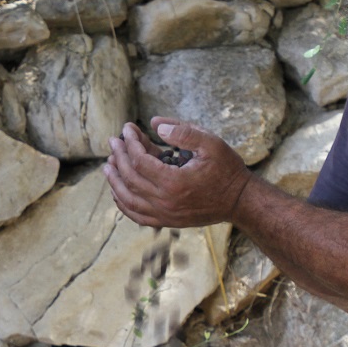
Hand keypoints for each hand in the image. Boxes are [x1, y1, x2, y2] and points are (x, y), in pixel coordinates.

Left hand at [104, 117, 252, 228]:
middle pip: (130, 178)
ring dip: (115, 181)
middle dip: (119, 156)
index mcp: (174, 182)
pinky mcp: (166, 221)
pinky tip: (117, 191)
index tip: (127, 128)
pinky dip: (123, 203)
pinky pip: (136, 215)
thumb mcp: (210, 143)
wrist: (239, 200)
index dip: (130, 142)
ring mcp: (164, 215)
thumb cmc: (226, 169)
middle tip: (113, 141)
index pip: (140, 161)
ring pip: (128, 199)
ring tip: (108, 164)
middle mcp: (165, 201)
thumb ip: (183, 131)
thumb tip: (155, 125)